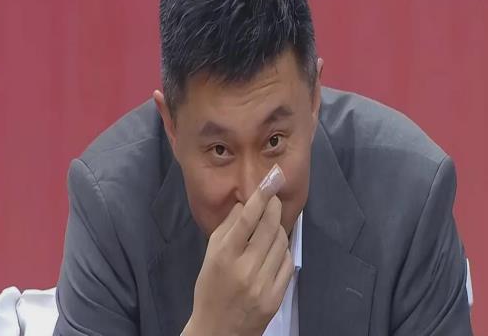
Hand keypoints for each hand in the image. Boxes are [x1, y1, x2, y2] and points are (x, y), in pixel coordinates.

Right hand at [183, 164, 294, 335]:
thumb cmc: (210, 288)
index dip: (261, 195)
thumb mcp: (210, 255)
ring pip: (281, 242)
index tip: (272, 177)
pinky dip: (283, 250)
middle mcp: (245, 268)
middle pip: (269, 226)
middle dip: (274, 206)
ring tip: (270, 227)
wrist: (218, 331)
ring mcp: (263, 284)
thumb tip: (246, 202)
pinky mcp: (276, 297)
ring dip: (278, 228)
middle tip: (273, 198)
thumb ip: (227, 227)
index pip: (246, 218)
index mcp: (224, 255)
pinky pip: (287, 262)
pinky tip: (273, 249)